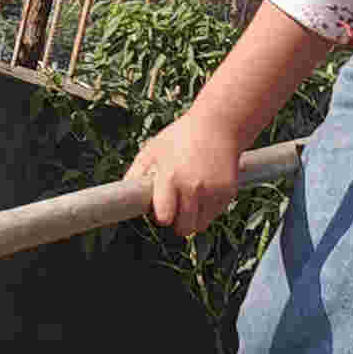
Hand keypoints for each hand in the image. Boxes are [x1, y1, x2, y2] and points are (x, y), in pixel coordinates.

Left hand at [128, 109, 249, 235]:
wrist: (218, 125)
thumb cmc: (181, 137)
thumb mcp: (152, 150)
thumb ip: (135, 174)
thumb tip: (124, 198)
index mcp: (170, 177)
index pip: (164, 217)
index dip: (161, 216)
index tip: (160, 210)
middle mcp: (193, 187)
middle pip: (183, 228)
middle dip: (177, 221)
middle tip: (175, 205)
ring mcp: (213, 191)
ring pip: (200, 225)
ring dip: (193, 217)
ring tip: (189, 197)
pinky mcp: (228, 193)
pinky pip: (214, 214)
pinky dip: (208, 208)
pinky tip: (204, 189)